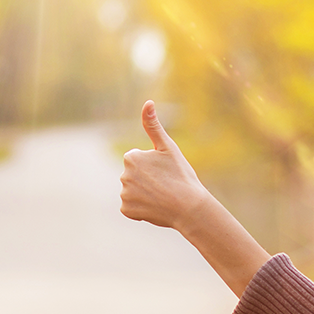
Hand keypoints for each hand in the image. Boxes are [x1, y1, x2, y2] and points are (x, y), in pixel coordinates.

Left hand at [120, 100, 214, 229]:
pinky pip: (131, 207)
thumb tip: (148, 102)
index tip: (165, 172)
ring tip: (162, 197)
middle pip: (134, 176)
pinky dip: (141, 209)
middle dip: (146, 180)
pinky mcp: (127, 210)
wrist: (189, 208)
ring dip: (144, 194)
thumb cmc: (181, 176)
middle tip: (165, 185)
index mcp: (131, 157)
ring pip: (133, 191)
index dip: (153, 166)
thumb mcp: (169, 148)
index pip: (138, 160)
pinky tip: (155, 208)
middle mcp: (123, 175)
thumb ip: (153, 125)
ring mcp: (124, 194)